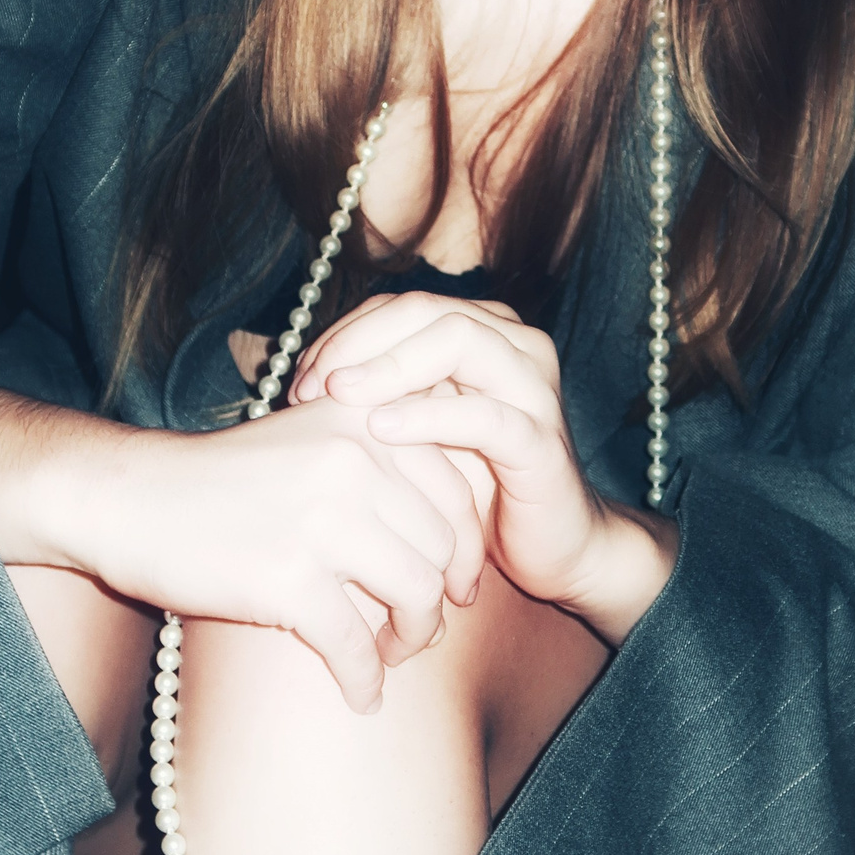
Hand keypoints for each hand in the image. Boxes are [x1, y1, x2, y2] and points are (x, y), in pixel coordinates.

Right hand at [0, 386, 487, 713]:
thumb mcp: (311, 438)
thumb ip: (382, 462)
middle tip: (419, 628)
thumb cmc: (222, 478)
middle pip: (443, 548)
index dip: (469, 547)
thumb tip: (459, 537)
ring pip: (416, 595)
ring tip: (390, 657)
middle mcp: (355, 459)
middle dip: (441, 600)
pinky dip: (363, 679)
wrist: (128, 498)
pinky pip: (354, 645)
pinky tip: (359, 695)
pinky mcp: (289, 577)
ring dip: (412, 640)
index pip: (460, 491)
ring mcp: (323, 518)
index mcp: (367, 419)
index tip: (457, 584)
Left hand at [289, 292, 674, 642]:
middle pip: (425, 310)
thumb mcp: (421, 429)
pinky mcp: (541, 440)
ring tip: (338, 396)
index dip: (345, 333)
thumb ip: (382, 393)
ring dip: (387, 365)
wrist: (554, 547)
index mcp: (485, 331)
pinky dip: (427, 416)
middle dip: (358, 342)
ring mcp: (534, 388)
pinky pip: (482, 414)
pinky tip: (381, 430)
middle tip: (308, 387)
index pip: (401, 306)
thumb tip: (300, 377)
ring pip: (457, 342)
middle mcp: (516, 344)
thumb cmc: (478, 487)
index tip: (299, 376)